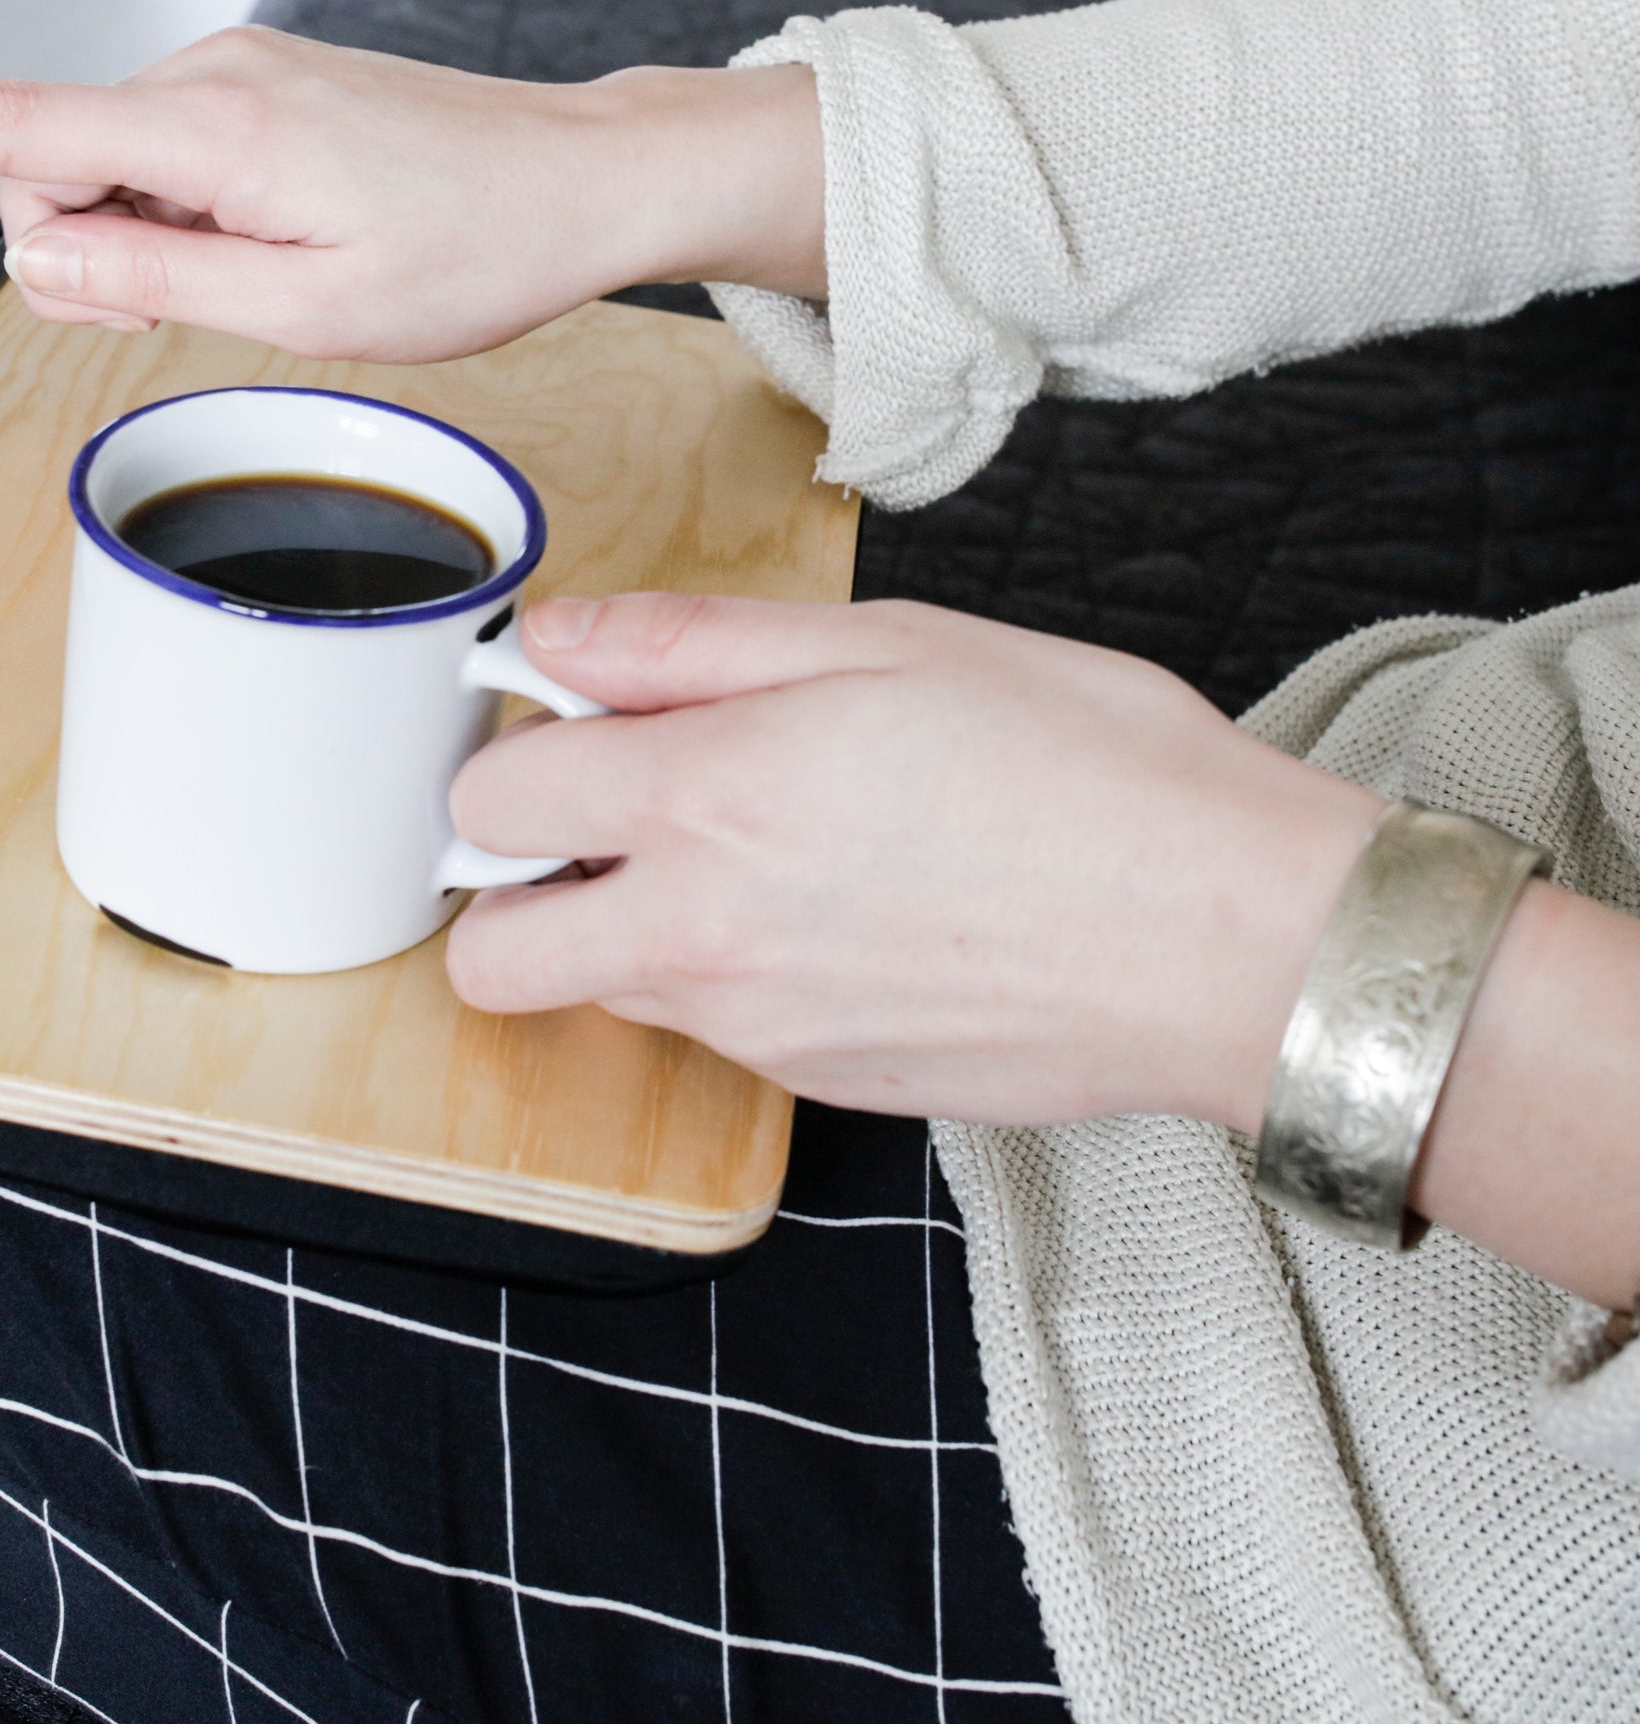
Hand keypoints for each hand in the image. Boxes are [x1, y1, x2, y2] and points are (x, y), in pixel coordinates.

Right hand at [0, 28, 821, 361]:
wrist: (576, 182)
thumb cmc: (471, 248)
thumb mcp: (306, 307)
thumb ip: (156, 283)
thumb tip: (39, 257)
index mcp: (212, 126)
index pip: (12, 125)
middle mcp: (210, 74)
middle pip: (54, 162)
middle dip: (83, 249)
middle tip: (198, 309)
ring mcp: (238, 72)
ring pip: (112, 165)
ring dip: (147, 240)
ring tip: (269, 275)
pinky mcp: (264, 86)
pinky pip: (169, 153)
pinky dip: (185, 214)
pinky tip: (273, 245)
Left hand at [448, 593, 1380, 1130]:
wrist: (1235, 941)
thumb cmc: (1090, 764)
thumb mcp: (888, 642)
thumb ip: (691, 643)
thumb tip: (557, 639)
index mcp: (708, 798)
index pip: (487, 800)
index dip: (514, 746)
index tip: (578, 718)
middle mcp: (701, 934)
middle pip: (490, 955)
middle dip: (515, 882)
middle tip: (611, 813)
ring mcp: (755, 1030)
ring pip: (601, 993)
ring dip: (625, 926)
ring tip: (759, 849)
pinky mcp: (817, 1084)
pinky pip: (713, 1031)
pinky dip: (730, 976)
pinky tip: (841, 913)